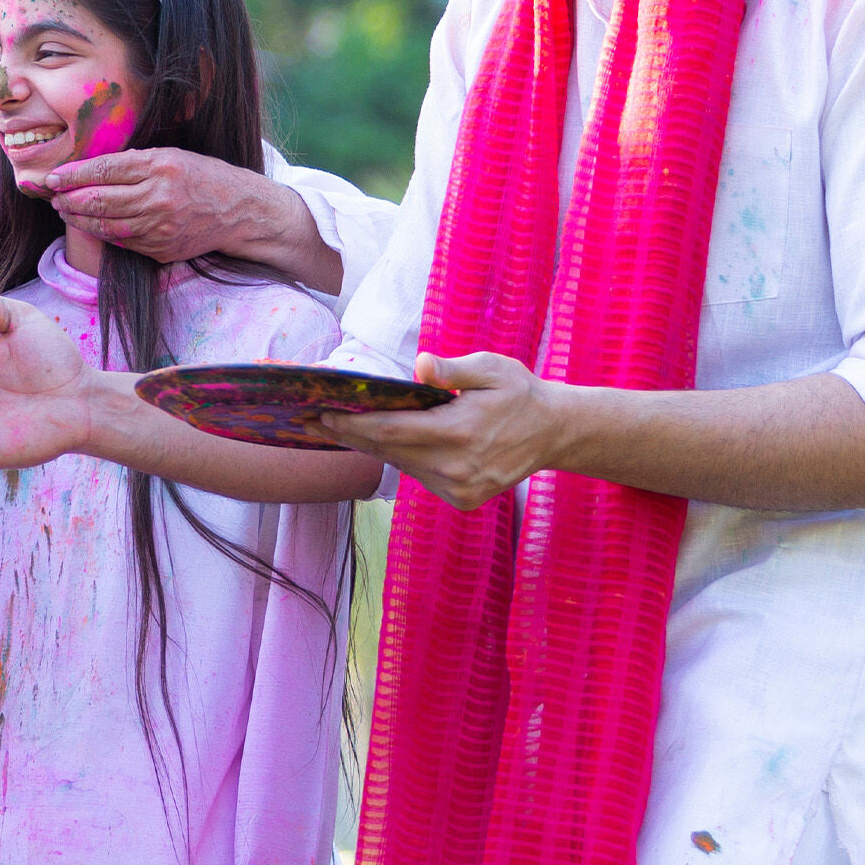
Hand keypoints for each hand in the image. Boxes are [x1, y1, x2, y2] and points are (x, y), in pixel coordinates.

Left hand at [37, 150, 338, 292]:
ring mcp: (161, 227)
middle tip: (52, 196)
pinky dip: (102, 233)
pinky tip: (90, 225)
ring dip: (79, 219)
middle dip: (69, 199)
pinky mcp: (162, 248)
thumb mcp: (172, 155)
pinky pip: (122, 242)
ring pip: (106, 224)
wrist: (242, 211)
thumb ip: (134, 162)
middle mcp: (159, 197)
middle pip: (100, 200)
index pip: (104, 170)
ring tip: (64, 210)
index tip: (53, 177)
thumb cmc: (204, 176)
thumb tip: (90, 166)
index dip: (73, 175)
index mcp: (161, 166)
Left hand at [318, 350, 562, 508]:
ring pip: (401, 465)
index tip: (321, 414)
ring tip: (335, 428)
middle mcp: (455, 466)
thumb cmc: (520, 393)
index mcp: (459, 432)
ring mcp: (459, 488)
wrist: (555, 433)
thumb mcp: (492, 369)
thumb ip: (453, 370)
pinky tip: (381, 442)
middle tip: (309, 422)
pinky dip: (401, 459)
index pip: (391, 431)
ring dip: (371, 447)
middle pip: (387, 451)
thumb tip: (419, 365)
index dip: (353, 424)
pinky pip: (419, 476)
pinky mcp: (463, 499)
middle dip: (347, 435)